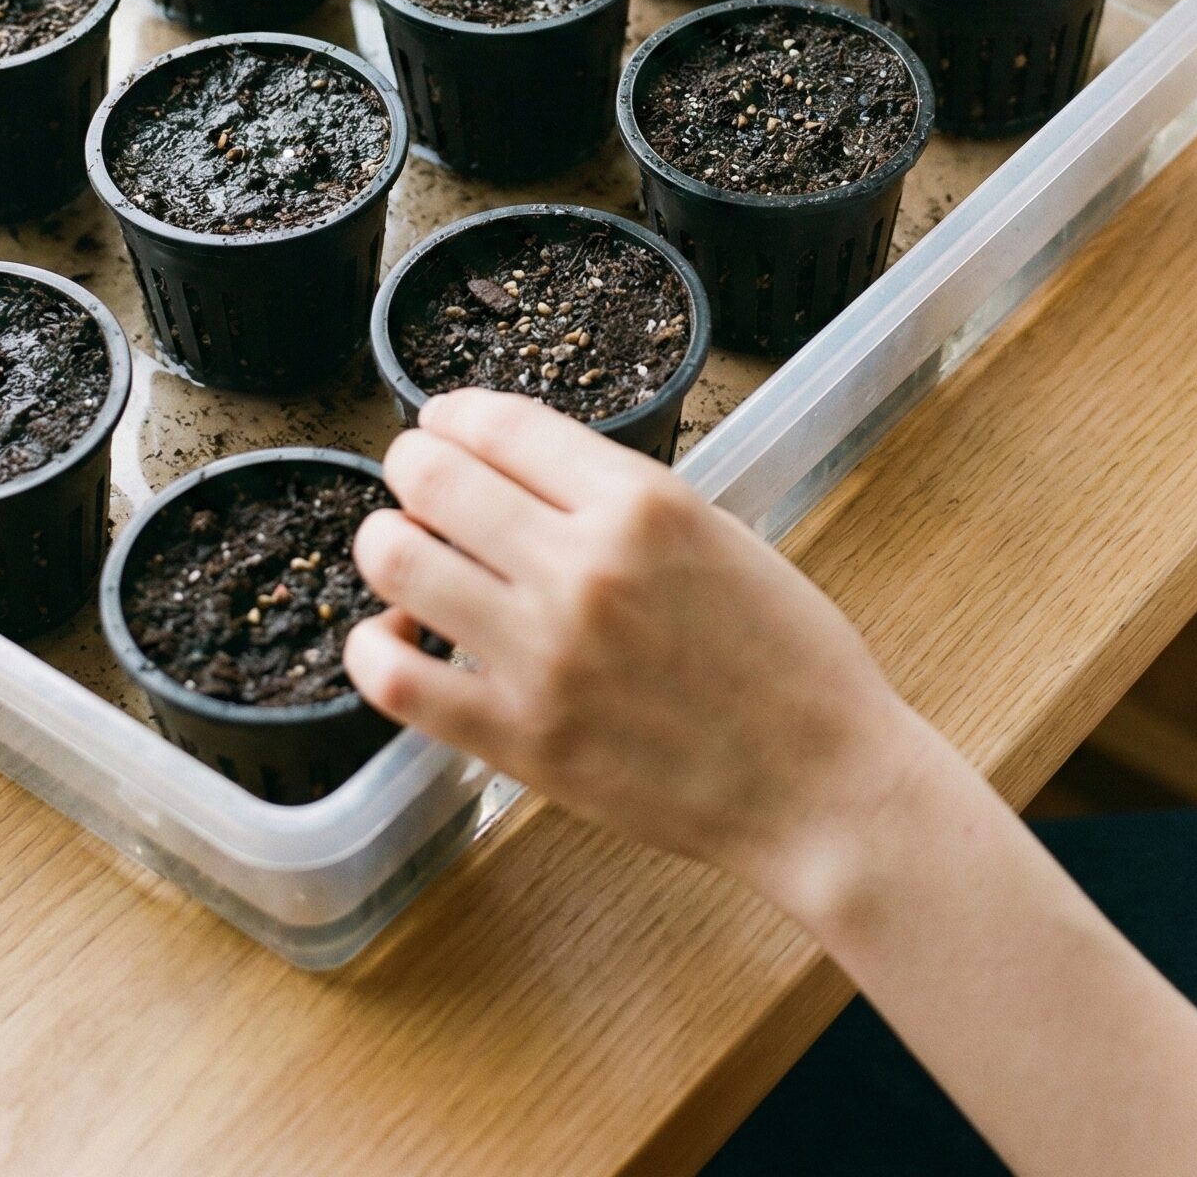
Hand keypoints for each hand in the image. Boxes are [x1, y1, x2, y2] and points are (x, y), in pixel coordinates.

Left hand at [343, 389, 933, 913]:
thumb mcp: (720, 535)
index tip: (444, 422)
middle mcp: (582, 567)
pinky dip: (374, 645)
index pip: (500, 425)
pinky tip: (399, 635)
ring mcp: (543, 655)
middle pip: (433, 477)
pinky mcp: (519, 739)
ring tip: (403, 551)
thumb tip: (524, 472)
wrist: (822, 784)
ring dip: (385, 542)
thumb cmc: (789, 659)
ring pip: (398, 562)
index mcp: (642, 503)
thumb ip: (621, 499)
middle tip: (417, 479)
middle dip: (412, 465)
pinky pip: (394, 678)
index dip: (454, 414)